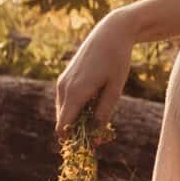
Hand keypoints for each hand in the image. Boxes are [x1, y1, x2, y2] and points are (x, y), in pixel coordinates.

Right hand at [54, 9, 135, 140]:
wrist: (111, 32)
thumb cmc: (116, 60)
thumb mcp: (114, 89)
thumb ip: (103, 113)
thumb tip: (94, 137)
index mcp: (75, 93)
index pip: (63, 128)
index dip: (73, 142)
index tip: (90, 147)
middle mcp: (64, 88)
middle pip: (63, 122)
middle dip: (77, 132)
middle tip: (100, 135)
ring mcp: (62, 82)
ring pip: (64, 112)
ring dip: (78, 120)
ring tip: (100, 118)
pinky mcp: (65, 77)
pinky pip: (67, 101)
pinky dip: (77, 109)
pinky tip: (95, 104)